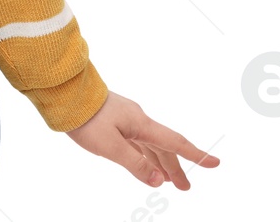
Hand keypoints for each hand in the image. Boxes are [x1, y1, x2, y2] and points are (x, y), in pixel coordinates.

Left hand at [66, 91, 219, 189]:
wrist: (63, 92)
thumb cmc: (85, 117)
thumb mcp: (110, 146)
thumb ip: (135, 164)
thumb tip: (159, 181)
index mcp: (140, 124)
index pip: (174, 142)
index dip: (195, 154)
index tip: (215, 163)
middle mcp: (136, 120)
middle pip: (162, 147)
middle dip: (175, 167)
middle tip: (185, 188)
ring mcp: (124, 118)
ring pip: (148, 144)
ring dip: (159, 162)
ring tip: (168, 181)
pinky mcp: (112, 119)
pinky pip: (136, 140)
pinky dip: (144, 154)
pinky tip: (143, 162)